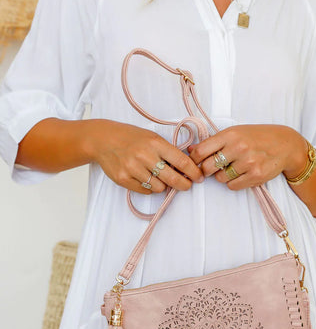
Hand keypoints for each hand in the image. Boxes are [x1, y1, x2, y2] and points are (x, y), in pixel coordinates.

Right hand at [88, 119, 203, 192]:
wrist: (103, 140)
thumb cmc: (131, 138)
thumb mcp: (152, 137)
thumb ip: (168, 151)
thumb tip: (187, 167)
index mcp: (155, 143)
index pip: (181, 161)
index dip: (194, 172)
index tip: (199, 177)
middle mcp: (144, 156)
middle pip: (172, 179)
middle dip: (184, 184)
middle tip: (187, 185)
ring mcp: (133, 168)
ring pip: (159, 187)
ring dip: (163, 185)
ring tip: (159, 177)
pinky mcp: (123, 179)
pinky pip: (145, 190)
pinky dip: (150, 187)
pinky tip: (146, 178)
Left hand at [187, 124, 307, 189]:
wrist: (285, 145)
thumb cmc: (258, 137)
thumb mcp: (236, 132)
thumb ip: (214, 141)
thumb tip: (191, 150)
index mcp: (230, 134)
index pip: (201, 151)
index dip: (194, 160)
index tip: (195, 162)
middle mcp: (238, 148)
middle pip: (207, 167)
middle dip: (206, 170)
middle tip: (211, 168)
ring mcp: (248, 162)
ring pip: (220, 178)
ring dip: (222, 176)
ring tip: (232, 168)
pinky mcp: (256, 176)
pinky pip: (233, 186)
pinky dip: (233, 182)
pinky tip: (241, 174)